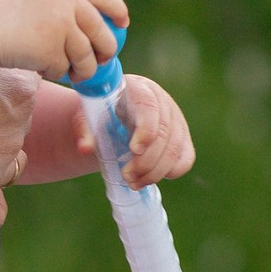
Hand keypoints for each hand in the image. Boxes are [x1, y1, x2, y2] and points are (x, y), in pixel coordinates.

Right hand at [0, 0, 127, 82]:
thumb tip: (91, 20)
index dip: (116, 9)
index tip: (123, 22)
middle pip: (102, 30)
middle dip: (106, 49)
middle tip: (102, 60)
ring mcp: (62, 23)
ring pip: (87, 55)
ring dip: (82, 68)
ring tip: (71, 72)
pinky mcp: (53, 48)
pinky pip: (64, 68)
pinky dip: (55, 71)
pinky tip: (40, 66)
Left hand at [57, 69, 193, 185]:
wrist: (114, 117)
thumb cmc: (101, 114)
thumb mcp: (87, 117)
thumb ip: (84, 130)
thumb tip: (85, 148)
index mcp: (138, 88)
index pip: (149, 107)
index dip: (146, 129)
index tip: (134, 150)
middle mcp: (162, 101)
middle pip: (164, 133)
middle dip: (146, 160)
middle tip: (127, 176)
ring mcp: (176, 119)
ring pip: (175, 149)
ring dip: (156, 171)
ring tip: (134, 183)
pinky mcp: (183, 137)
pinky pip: (186, 158)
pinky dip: (172, 172)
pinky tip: (151, 179)